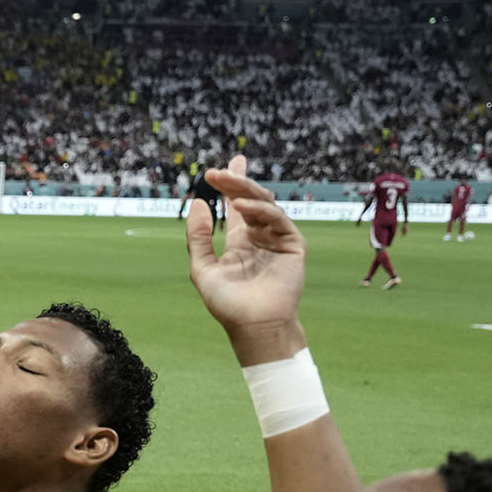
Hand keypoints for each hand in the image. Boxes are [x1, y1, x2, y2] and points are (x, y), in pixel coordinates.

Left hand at [186, 154, 307, 363]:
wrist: (253, 325)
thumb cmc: (227, 303)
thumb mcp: (203, 268)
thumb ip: (199, 238)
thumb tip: (198, 204)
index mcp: (240, 241)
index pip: (236, 206)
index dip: (231, 184)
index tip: (221, 166)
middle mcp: (260, 237)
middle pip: (249, 200)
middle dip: (235, 183)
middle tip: (217, 172)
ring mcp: (277, 239)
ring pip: (264, 206)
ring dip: (245, 193)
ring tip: (227, 185)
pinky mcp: (293, 246)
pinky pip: (278, 221)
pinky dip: (261, 212)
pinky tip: (242, 207)